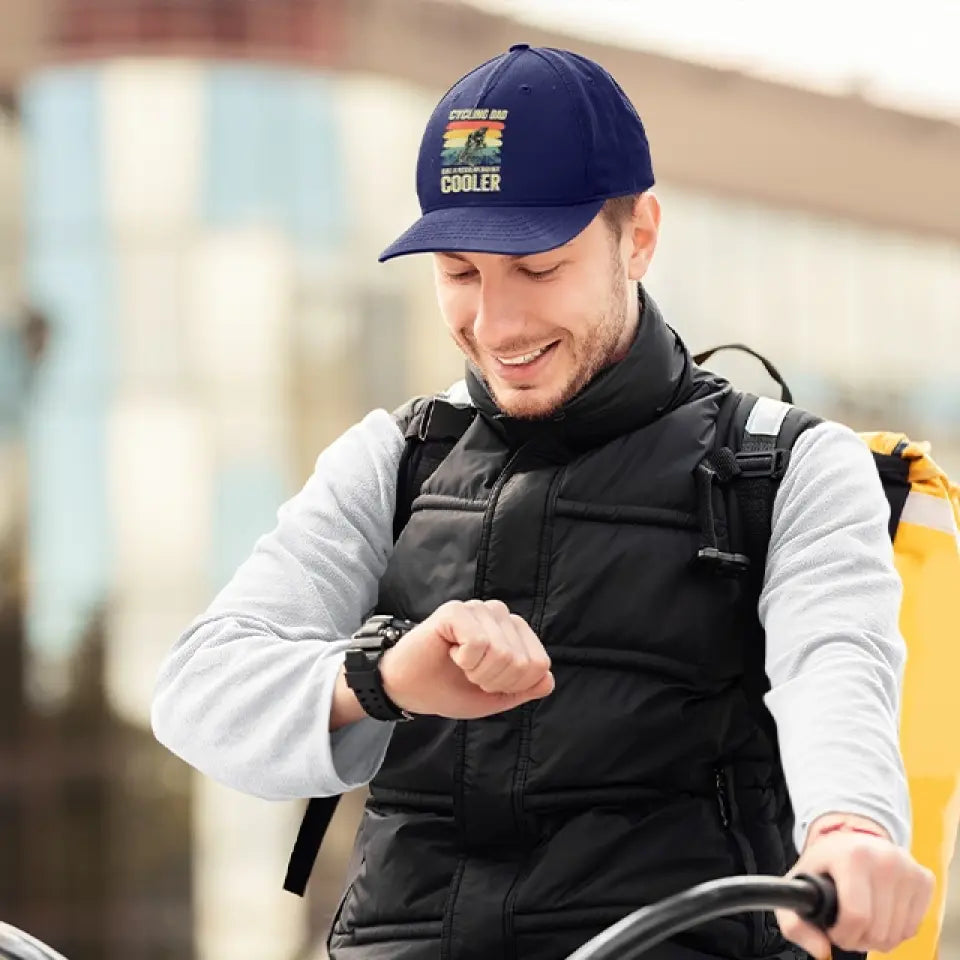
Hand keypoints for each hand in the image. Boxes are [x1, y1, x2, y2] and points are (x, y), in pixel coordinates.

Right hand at [378, 599, 554, 718]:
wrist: (409, 689)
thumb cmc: (450, 688)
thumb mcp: (495, 696)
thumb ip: (525, 688)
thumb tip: (547, 680)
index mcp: (513, 631)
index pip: (540, 665)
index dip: (512, 686)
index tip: (487, 682)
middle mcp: (499, 614)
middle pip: (522, 662)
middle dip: (494, 681)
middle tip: (470, 674)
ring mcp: (477, 608)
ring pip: (502, 653)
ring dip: (478, 672)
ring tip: (460, 664)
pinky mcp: (455, 610)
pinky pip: (478, 643)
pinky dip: (465, 660)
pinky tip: (451, 653)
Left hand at [776, 817, 933, 956]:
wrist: (850, 841)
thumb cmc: (825, 865)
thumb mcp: (799, 885)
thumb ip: (795, 923)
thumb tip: (821, 950)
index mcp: (851, 855)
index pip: (856, 916)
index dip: (843, 935)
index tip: (834, 929)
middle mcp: (883, 858)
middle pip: (878, 930)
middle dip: (859, 938)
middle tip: (848, 925)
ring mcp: (907, 868)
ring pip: (897, 934)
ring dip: (877, 937)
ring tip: (862, 919)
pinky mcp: (923, 878)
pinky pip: (913, 928)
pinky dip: (895, 930)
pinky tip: (880, 913)